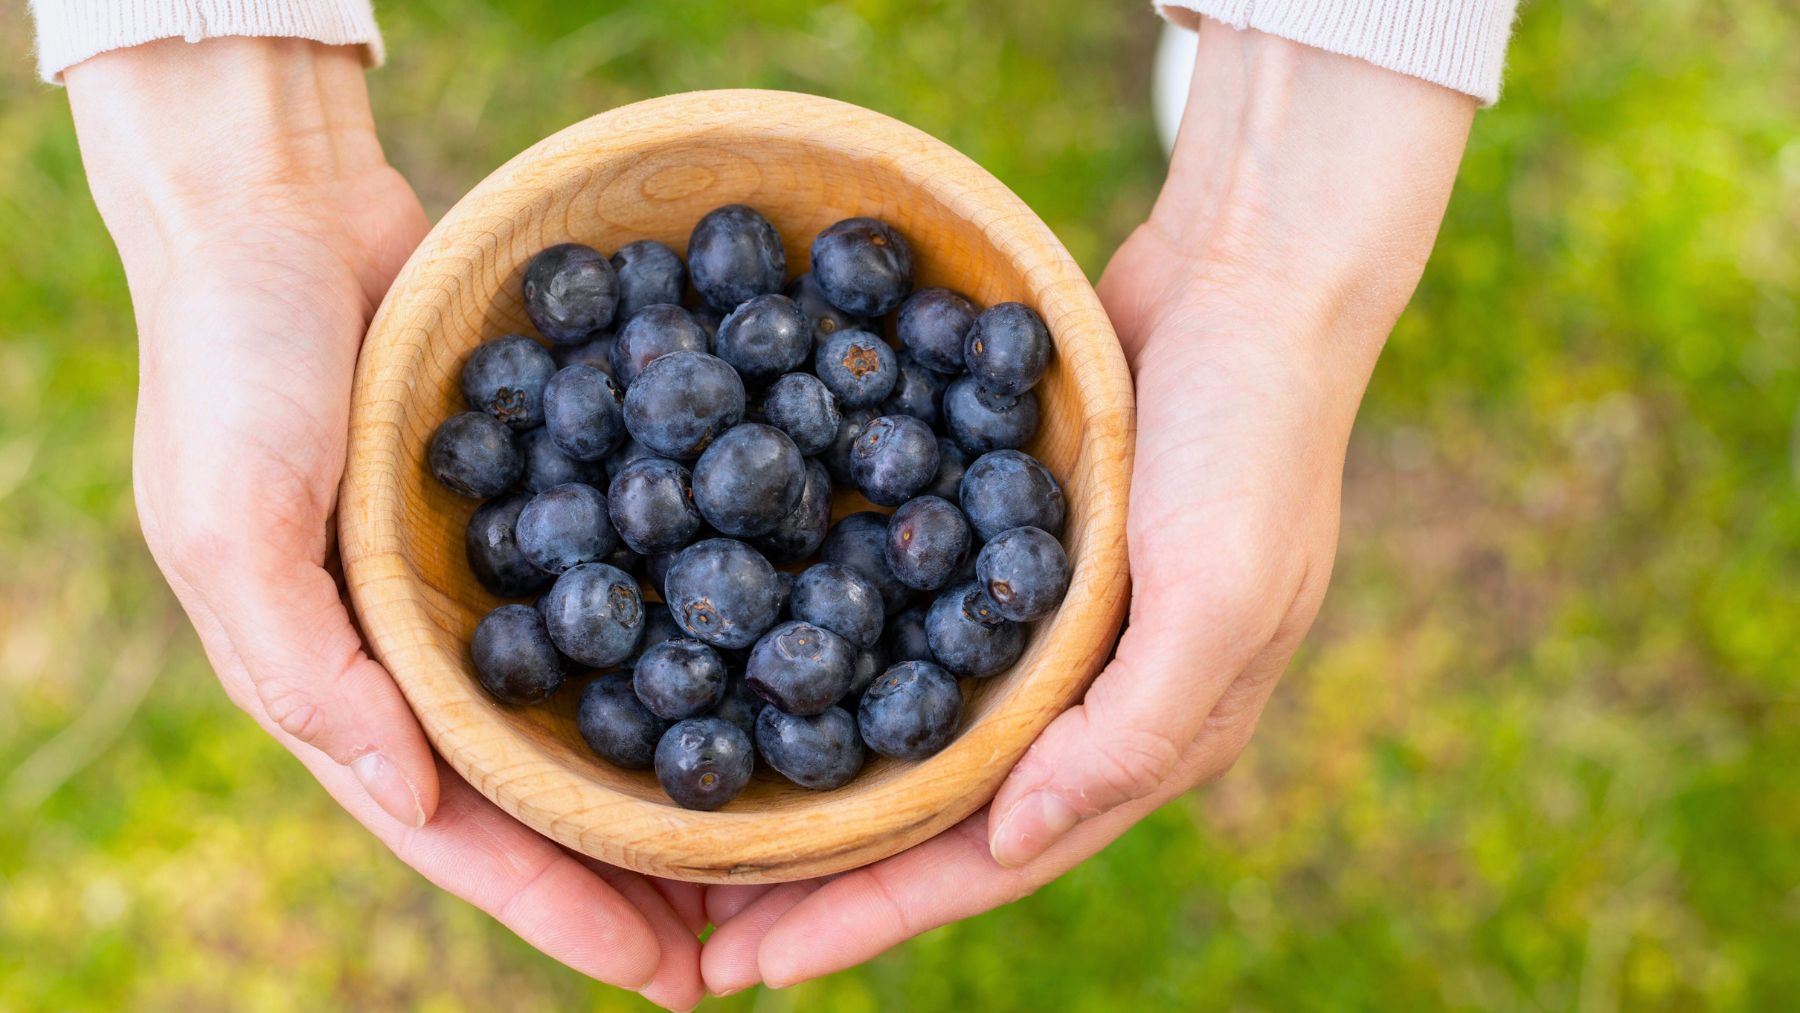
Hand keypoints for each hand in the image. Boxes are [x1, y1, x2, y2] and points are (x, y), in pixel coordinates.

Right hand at [66, 39, 702, 1007]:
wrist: (281, 207)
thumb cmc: (231, 360)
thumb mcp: (229, 519)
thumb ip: (301, 665)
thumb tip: (409, 797)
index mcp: (354, 680)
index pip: (467, 829)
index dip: (562, 909)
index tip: (665, 977)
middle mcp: (434, 647)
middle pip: (555, 789)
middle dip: (645, 872)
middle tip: (756, 941)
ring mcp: (498, 577)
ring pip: (607, 702)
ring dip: (685, 773)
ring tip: (786, 843)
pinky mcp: (550, 494)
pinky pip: (635, 579)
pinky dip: (697, 626)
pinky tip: (781, 660)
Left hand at [700, 22, 1475, 989]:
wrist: (1249, 280)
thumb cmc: (1251, 440)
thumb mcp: (1218, 593)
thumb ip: (1130, 729)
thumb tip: (1014, 840)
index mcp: (1140, 736)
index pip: (985, 859)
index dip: (869, 916)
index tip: (750, 965)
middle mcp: (1082, 700)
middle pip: (931, 817)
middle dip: (819, 880)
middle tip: (697, 926)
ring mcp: (1040, 629)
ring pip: (907, 735)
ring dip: (814, 787)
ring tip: (706, 829)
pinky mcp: (1004, 552)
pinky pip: (905, 628)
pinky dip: (832, 660)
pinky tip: (754, 668)